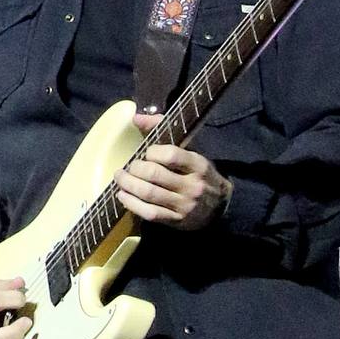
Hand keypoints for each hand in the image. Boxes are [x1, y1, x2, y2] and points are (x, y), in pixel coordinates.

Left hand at [114, 112, 230, 230]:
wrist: (219, 206)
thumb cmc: (198, 172)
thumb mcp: (189, 149)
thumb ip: (161, 128)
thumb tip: (135, 117)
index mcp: (197, 164)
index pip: (171, 155)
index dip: (151, 152)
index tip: (146, 152)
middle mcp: (192, 185)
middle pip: (155, 175)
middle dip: (135, 169)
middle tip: (128, 167)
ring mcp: (184, 205)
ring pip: (149, 194)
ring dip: (128, 185)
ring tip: (120, 178)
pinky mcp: (176, 220)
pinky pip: (149, 213)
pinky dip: (132, 204)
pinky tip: (123, 196)